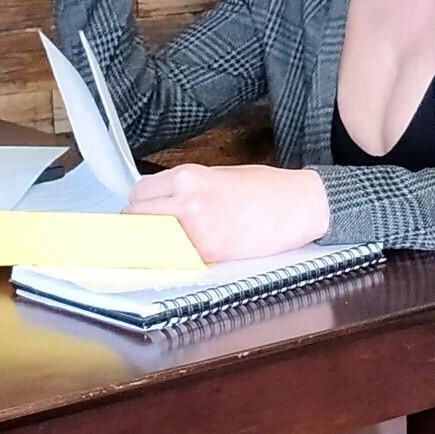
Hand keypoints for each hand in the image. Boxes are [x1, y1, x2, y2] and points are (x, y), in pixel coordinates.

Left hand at [124, 164, 329, 262]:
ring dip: (155, 244)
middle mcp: (186, 200)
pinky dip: (177, 258)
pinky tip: (190, 254)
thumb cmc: (265, 189)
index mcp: (187, 176)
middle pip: (136, 217)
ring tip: (170, 244)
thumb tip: (161, 205)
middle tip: (153, 232)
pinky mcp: (209, 252)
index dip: (141, 205)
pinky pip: (175, 258)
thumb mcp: (217, 175)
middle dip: (141, 225)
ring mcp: (195, 228)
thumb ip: (186, 188)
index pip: (138, 193)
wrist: (298, 205)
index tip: (146, 213)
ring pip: (150, 240)